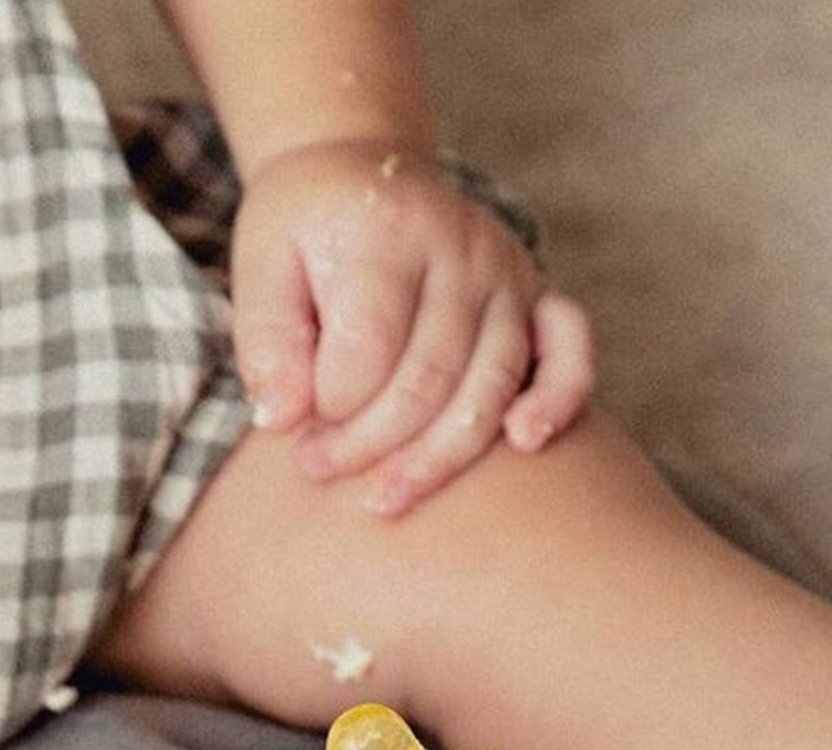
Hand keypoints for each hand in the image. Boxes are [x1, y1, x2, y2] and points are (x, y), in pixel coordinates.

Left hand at [231, 140, 595, 514]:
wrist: (359, 169)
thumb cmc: (305, 232)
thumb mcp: (261, 264)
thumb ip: (265, 340)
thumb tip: (281, 420)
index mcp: (388, 231)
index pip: (367, 348)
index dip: (328, 408)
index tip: (290, 431)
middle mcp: (461, 247)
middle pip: (428, 379)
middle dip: (368, 444)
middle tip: (315, 469)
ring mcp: (507, 272)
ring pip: (489, 386)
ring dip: (438, 458)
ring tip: (383, 499)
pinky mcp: (538, 294)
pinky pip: (570, 351)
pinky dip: (557, 400)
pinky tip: (524, 442)